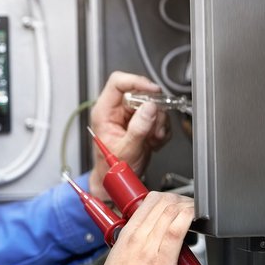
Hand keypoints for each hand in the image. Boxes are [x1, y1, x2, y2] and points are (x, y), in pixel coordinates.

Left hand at [89, 72, 169, 199]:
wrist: (117, 182)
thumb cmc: (111, 169)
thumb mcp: (126, 150)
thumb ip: (138, 128)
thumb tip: (150, 108)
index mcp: (104, 112)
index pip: (118, 82)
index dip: (137, 82)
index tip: (154, 91)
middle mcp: (116, 111)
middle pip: (140, 93)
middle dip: (153, 111)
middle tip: (154, 128)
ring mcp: (129, 116)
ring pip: (153, 106)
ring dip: (158, 123)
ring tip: (152, 139)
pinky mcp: (141, 122)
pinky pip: (158, 117)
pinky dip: (160, 130)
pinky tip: (153, 142)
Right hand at [90, 192, 193, 264]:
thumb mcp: (121, 249)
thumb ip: (137, 238)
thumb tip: (155, 232)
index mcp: (128, 231)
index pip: (150, 200)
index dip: (169, 195)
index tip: (178, 201)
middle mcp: (138, 235)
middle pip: (163, 202)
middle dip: (182, 199)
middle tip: (190, 206)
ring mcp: (149, 247)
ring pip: (170, 212)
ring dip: (188, 207)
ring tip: (196, 213)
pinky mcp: (161, 261)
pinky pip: (175, 232)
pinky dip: (188, 220)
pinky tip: (195, 219)